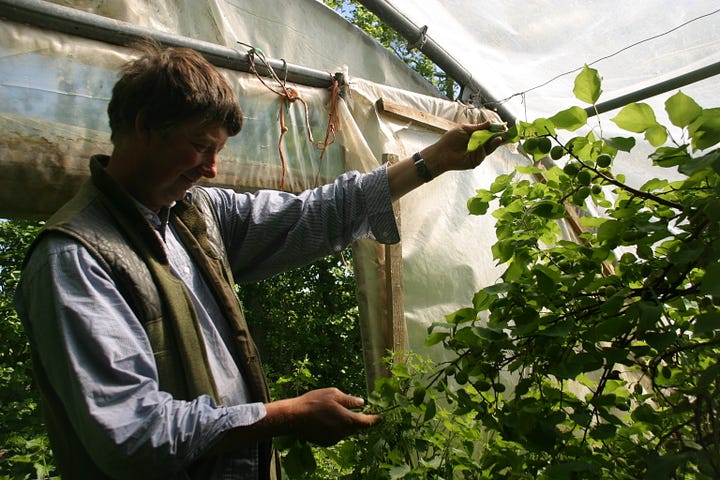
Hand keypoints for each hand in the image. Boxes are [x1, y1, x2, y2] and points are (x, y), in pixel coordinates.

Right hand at [266, 388, 380, 445]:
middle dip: (358, 419)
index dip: (374, 420)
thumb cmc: (314, 402)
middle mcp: (343, 432)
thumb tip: (361, 403)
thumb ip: (349, 400)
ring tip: (334, 411)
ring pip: (346, 430)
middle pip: (356, 427)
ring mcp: (334, 438)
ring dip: (345, 423)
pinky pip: (336, 434)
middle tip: (355, 409)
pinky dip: (336, 427)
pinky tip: (326, 419)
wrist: (293, 417)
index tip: (380, 417)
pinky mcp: (326, 442)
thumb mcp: (333, 394)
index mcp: (348, 420)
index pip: (366, 422)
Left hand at [420, 121, 504, 175]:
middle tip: (506, 134)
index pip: (489, 134)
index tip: (504, 128)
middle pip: (492, 142)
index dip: (497, 131)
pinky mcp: (474, 162)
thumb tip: (490, 122)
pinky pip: (482, 156)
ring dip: (494, 144)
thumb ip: (478, 127)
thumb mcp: (465, 129)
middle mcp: (478, 146)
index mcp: (476, 137)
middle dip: (500, 138)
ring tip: (498, 139)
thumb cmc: (450, 139)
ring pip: (489, 150)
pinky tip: (479, 146)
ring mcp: (477, 155)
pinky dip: (481, 151)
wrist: (441, 152)